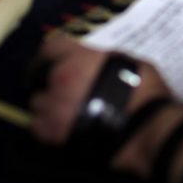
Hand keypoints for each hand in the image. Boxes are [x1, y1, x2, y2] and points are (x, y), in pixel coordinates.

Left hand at [27, 37, 170, 145]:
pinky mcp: (53, 133)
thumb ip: (102, 62)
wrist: (145, 126)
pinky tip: (60, 128)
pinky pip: (38, 127)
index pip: (50, 49)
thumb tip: (96, 66)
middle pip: (41, 77)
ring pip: (38, 103)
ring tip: (65, 112)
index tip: (57, 62)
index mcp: (78, 59)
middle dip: (52, 83)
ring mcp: (54, 107)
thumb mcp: (126, 62)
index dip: (53, 56)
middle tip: (67, 90)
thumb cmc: (144, 91)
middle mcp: (60, 79)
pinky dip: (47, 127)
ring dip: (49, 105)